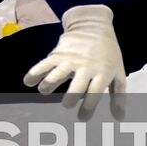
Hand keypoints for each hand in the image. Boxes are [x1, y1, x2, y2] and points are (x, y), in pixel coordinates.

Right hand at [23, 3, 125, 118]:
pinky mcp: (59, 53)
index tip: (82, 118)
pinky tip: (28, 81)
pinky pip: (46, 63)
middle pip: (77, 85)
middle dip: (71, 97)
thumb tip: (119, 119)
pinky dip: (35, 72)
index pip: (95, 91)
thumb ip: (118, 96)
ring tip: (43, 91)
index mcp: (103, 72)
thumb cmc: (108, 54)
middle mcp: (87, 66)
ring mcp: (71, 59)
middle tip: (66, 105)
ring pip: (59, 72)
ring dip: (49, 83)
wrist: (93, 25)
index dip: (88, 106)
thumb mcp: (118, 73)